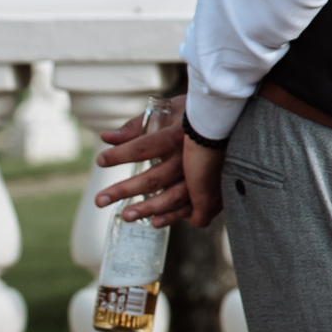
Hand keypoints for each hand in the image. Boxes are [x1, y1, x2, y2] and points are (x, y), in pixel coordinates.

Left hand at [94, 113, 221, 228]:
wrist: (232, 121)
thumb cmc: (198, 113)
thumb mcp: (170, 109)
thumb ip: (137, 125)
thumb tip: (106, 136)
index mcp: (179, 135)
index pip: (143, 148)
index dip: (120, 155)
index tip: (100, 160)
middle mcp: (190, 157)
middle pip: (153, 179)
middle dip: (124, 190)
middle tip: (99, 200)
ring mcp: (202, 175)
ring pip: (171, 197)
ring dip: (146, 208)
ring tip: (125, 215)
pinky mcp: (210, 187)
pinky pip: (191, 207)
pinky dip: (172, 216)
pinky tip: (154, 222)